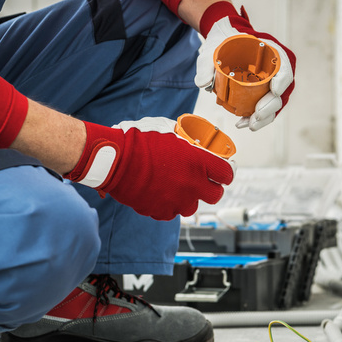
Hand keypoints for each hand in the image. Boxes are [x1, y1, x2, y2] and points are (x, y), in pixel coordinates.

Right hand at [65, 119, 235, 220]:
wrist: (114, 159)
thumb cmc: (139, 140)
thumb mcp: (168, 129)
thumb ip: (186, 139)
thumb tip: (191, 139)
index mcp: (199, 162)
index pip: (227, 174)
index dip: (225, 172)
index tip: (222, 171)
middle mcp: (193, 184)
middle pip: (215, 195)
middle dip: (210, 188)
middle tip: (202, 181)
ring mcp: (178, 201)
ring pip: (192, 206)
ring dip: (188, 197)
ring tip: (175, 186)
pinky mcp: (161, 211)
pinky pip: (171, 211)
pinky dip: (168, 204)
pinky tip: (159, 192)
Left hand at [195, 2, 295, 130]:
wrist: (225, 45)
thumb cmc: (224, 43)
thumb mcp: (212, 48)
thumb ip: (206, 63)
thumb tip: (203, 83)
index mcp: (270, 52)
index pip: (283, 66)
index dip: (282, 79)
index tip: (274, 90)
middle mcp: (274, 70)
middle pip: (281, 91)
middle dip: (270, 106)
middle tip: (257, 115)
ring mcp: (270, 84)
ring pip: (274, 105)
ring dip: (264, 118)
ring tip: (250, 124)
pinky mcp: (261, 96)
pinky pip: (263, 110)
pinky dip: (255, 119)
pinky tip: (243, 123)